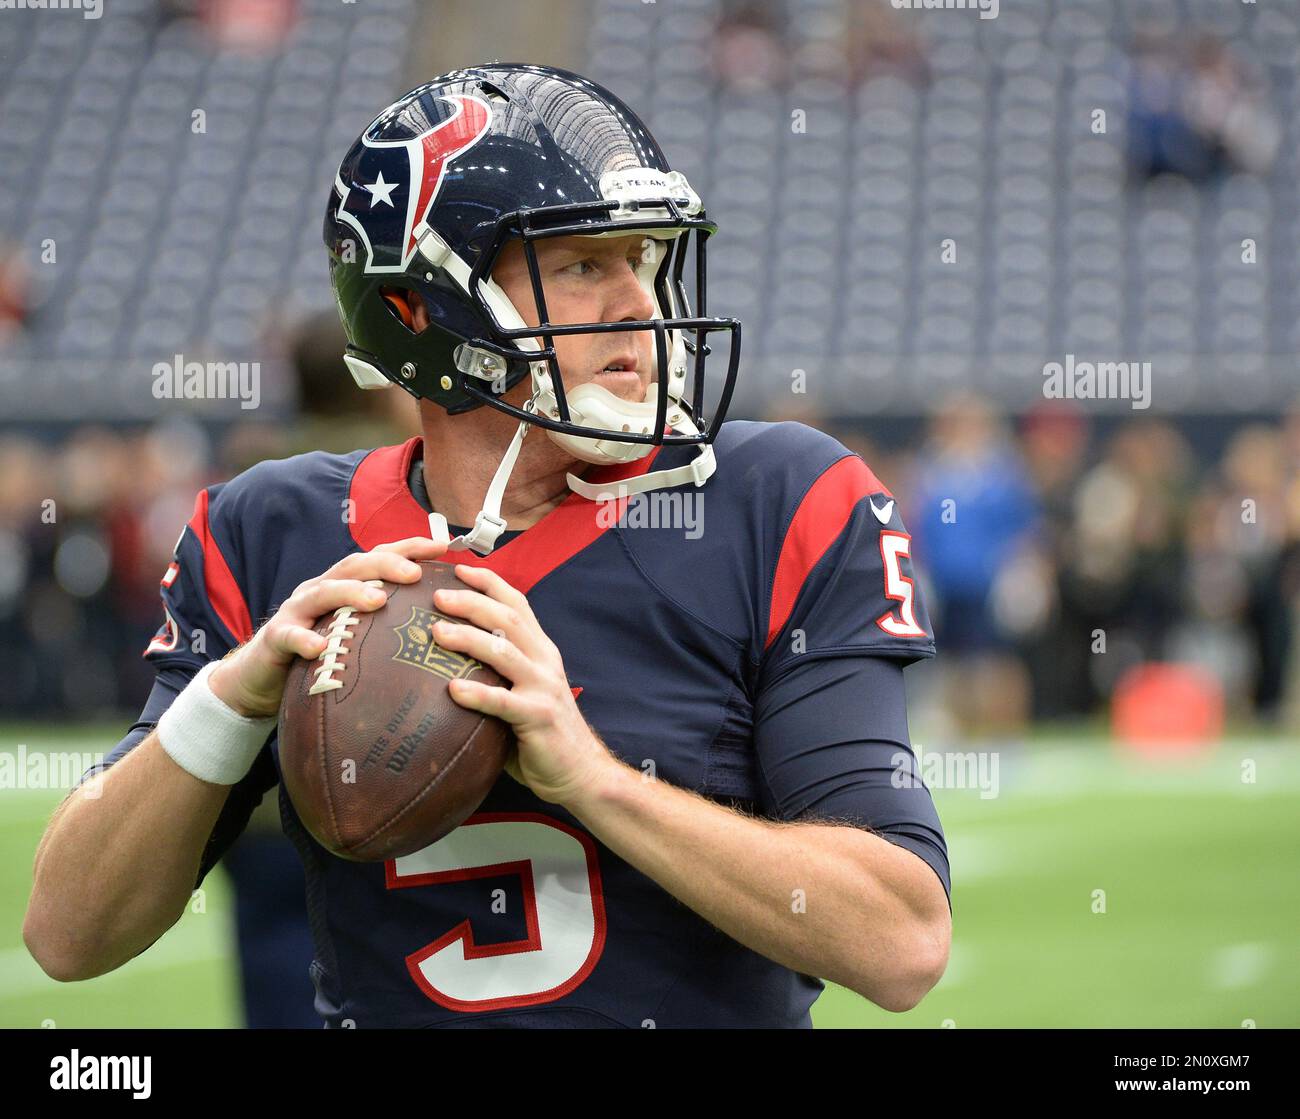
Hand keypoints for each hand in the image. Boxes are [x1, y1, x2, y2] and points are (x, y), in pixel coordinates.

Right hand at [209, 537, 447, 717]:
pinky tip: (318, 647)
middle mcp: (320, 590)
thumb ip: (387, 625)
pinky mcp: (275, 639)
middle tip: (415, 573)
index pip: (378, 558)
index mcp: (343, 585)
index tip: (444, 547)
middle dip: (386, 564)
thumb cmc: (320, 653)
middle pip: (353, 566)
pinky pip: (289, 636)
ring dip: (351, 593)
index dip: (409, 548)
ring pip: (323, 593)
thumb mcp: (355, 634)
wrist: (260, 679)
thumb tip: (442, 627)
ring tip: (378, 600)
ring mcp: (296, 612)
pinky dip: (304, 638)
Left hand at [432, 564, 615, 806]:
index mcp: (541, 651)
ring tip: (437, 632)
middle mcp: (545, 661)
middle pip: (508, 619)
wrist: (581, 773)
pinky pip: (503, 703)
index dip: (489, 583)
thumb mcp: (523, 693)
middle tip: (437, 596)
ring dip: (469, 639)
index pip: (517, 604)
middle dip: (472, 602)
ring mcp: (543, 688)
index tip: (458, 568)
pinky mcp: (538, 718)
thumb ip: (496, 675)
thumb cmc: (541, 735)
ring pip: (505, 652)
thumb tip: (442, 665)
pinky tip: (452, 690)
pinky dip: (477, 694)